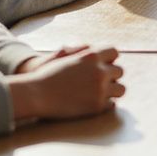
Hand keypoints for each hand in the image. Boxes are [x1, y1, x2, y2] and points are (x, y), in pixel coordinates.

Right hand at [9, 46, 124, 120]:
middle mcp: (99, 71)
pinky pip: (112, 104)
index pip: (114, 52)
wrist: (35, 95)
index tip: (103, 65)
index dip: (108, 59)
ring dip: (112, 90)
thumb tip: (95, 49)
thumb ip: (82, 51)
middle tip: (99, 81)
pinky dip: (105, 104)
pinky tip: (93, 102)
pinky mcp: (97, 107)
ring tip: (101, 92)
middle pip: (119, 71)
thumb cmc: (46, 74)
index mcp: (92, 56)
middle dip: (110, 75)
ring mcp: (100, 90)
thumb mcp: (64, 56)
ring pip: (121, 89)